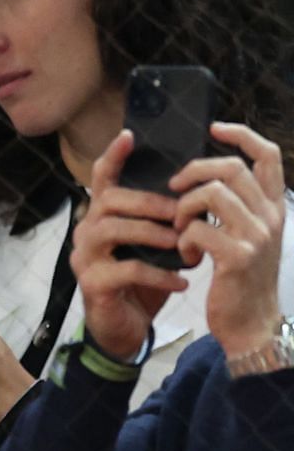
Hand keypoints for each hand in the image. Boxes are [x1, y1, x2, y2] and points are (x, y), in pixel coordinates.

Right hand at [70, 130, 190, 359]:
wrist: (123, 329)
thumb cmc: (139, 283)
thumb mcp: (151, 247)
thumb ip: (160, 222)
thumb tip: (195, 195)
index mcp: (101, 219)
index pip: (100, 181)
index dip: (112, 157)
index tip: (129, 136)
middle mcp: (85, 232)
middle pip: (109, 201)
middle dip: (149, 203)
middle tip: (181, 212)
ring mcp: (84, 258)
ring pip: (113, 230)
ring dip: (153, 234)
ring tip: (182, 244)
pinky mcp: (92, 283)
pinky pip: (126, 269)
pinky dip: (158, 273)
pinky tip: (180, 281)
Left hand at [173, 121, 287, 356]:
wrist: (250, 323)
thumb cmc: (241, 277)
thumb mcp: (247, 235)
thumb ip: (237, 206)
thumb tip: (205, 176)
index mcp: (274, 206)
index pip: (266, 155)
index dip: (240, 134)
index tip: (214, 127)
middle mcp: (271, 216)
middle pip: (231, 168)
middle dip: (194, 171)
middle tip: (175, 187)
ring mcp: (256, 236)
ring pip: (211, 193)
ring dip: (183, 207)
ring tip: (180, 227)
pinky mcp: (236, 257)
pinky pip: (198, 229)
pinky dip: (183, 238)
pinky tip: (186, 255)